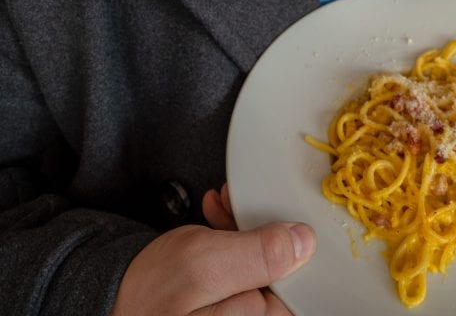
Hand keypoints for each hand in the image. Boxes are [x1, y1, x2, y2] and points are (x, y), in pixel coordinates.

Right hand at [111, 185, 314, 315]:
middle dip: (260, 227)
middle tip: (236, 200)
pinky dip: (229, 238)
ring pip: (260, 262)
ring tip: (221, 205)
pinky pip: (240, 269)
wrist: (103, 301)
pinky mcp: (224, 306)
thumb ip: (257, 255)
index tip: (272, 210)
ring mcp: (238, 313)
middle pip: (281, 269)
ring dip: (243, 227)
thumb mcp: (203, 265)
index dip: (288, 238)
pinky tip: (215, 219)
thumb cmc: (146, 296)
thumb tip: (304, 243)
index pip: (299, 281)